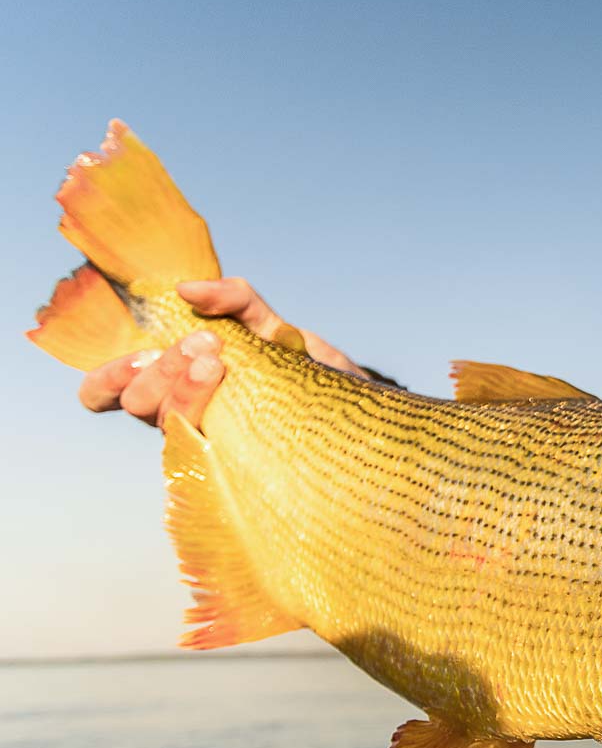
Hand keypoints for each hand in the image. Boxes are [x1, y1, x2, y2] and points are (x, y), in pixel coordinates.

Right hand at [78, 277, 359, 427]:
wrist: (351, 398)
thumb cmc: (295, 360)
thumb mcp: (267, 320)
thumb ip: (233, 298)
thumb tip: (187, 289)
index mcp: (173, 384)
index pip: (111, 395)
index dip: (105, 383)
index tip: (139, 356)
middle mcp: (184, 415)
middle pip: (141, 405)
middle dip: (163, 369)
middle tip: (206, 342)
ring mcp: (212, 439)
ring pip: (172, 424)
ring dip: (186, 389)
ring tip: (218, 361)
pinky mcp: (241, 457)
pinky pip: (208, 449)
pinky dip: (213, 414)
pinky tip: (232, 390)